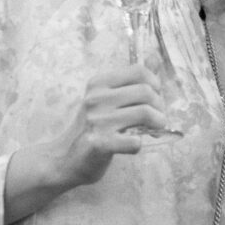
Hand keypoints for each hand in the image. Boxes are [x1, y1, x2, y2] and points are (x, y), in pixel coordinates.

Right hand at [48, 66, 170, 186]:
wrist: (65, 159)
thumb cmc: (91, 129)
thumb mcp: (104, 102)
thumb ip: (127, 88)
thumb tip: (156, 65)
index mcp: (99, 84)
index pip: (139, 71)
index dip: (155, 84)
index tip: (155, 98)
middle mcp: (96, 99)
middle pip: (146, 92)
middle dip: (160, 107)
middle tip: (157, 119)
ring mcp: (98, 121)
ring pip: (144, 113)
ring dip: (157, 124)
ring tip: (153, 130)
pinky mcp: (100, 143)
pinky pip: (135, 141)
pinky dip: (139, 145)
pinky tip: (132, 146)